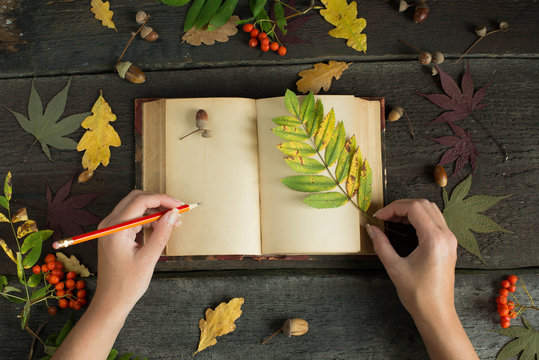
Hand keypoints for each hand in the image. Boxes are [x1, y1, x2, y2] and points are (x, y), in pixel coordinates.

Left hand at [93, 190, 182, 312]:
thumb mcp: (149, 258)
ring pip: (136, 207)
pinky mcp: (114, 234)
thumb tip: (174, 213)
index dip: (163, 199)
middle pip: (136, 199)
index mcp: (115, 228)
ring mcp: (110, 228)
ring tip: (174, 222)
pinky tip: (162, 227)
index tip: (180, 205)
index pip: (140, 201)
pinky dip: (148, 219)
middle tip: (178, 211)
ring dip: (155, 211)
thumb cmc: (127, 284)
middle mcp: (110, 224)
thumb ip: (162, 233)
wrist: (111, 301)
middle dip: (159, 202)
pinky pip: (133, 218)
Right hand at [367, 200, 478, 359]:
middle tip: (384, 217)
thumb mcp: (394, 267)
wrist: (436, 313)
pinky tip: (405, 227)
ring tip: (393, 220)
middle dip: (401, 206)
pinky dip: (419, 219)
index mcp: (434, 239)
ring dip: (411, 211)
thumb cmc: (417, 294)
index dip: (393, 208)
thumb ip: (381, 244)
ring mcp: (450, 240)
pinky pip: (435, 221)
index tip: (378, 217)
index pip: (414, 208)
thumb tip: (370, 228)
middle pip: (424, 205)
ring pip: (431, 211)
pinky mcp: (449, 245)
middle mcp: (446, 236)